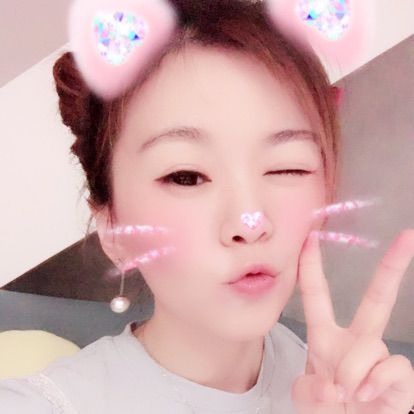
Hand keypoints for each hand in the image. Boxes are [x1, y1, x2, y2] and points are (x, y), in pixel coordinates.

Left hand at [291, 229, 413, 413]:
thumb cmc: (325, 412)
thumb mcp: (304, 397)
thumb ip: (309, 389)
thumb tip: (335, 385)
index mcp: (326, 337)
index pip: (317, 294)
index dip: (312, 265)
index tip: (311, 237)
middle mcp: (356, 341)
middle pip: (377, 298)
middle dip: (392, 267)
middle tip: (408, 236)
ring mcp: (380, 358)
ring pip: (370, 345)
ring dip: (352, 373)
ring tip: (347, 394)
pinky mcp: (401, 378)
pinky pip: (390, 367)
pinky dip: (372, 384)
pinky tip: (366, 397)